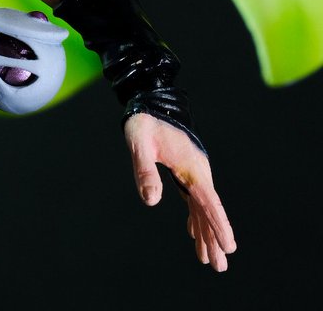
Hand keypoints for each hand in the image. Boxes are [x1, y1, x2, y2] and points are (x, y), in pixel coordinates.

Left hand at [124, 113, 235, 270]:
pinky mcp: (185, 172)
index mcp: (191, 166)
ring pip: (203, 208)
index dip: (218, 224)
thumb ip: (145, 170)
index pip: (208, 200)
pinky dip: (197, 218)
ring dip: (206, 232)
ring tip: (210, 261)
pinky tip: (195, 235)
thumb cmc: (144, 122)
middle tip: (220, 266)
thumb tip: (151, 201)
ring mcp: (193, 172)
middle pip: (209, 209)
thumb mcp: (139, 142)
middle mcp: (197, 171)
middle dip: (215, 237)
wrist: (151, 103)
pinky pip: (195, 200)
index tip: (229, 246)